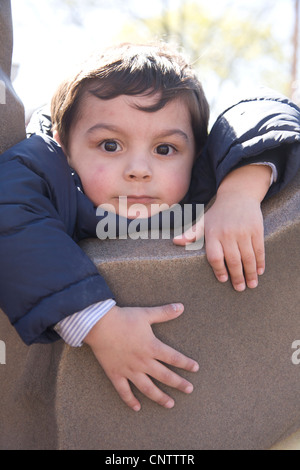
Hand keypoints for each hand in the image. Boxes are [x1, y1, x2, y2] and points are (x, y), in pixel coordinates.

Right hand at [84, 303, 198, 410]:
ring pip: (148, 388)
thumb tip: (181, 306)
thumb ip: (165, 312)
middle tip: (189, 390)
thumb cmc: (124, 318)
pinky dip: (130, 400)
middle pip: (165, 376)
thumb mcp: (146, 314)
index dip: (186, 363)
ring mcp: (129, 370)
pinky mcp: (116, 374)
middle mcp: (143, 362)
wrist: (99, 324)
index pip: (174, 358)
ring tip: (170, 404)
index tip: (195, 368)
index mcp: (152, 347)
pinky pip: (124, 391)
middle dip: (179, 383)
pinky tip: (137, 408)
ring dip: (160, 397)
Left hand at [173, 165, 270, 291]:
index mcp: (213, 233)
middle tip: (239, 289)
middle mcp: (228, 233)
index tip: (223, 280)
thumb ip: (191, 234)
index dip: (219, 270)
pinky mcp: (256, 230)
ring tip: (251, 285)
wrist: (238, 195)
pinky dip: (260, 262)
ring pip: (247, 258)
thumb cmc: (218, 213)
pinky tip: (259, 272)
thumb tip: (175, 241)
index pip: (214, 257)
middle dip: (237, 277)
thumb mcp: (203, 221)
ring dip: (250, 273)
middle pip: (232, 260)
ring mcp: (243, 232)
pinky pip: (259, 250)